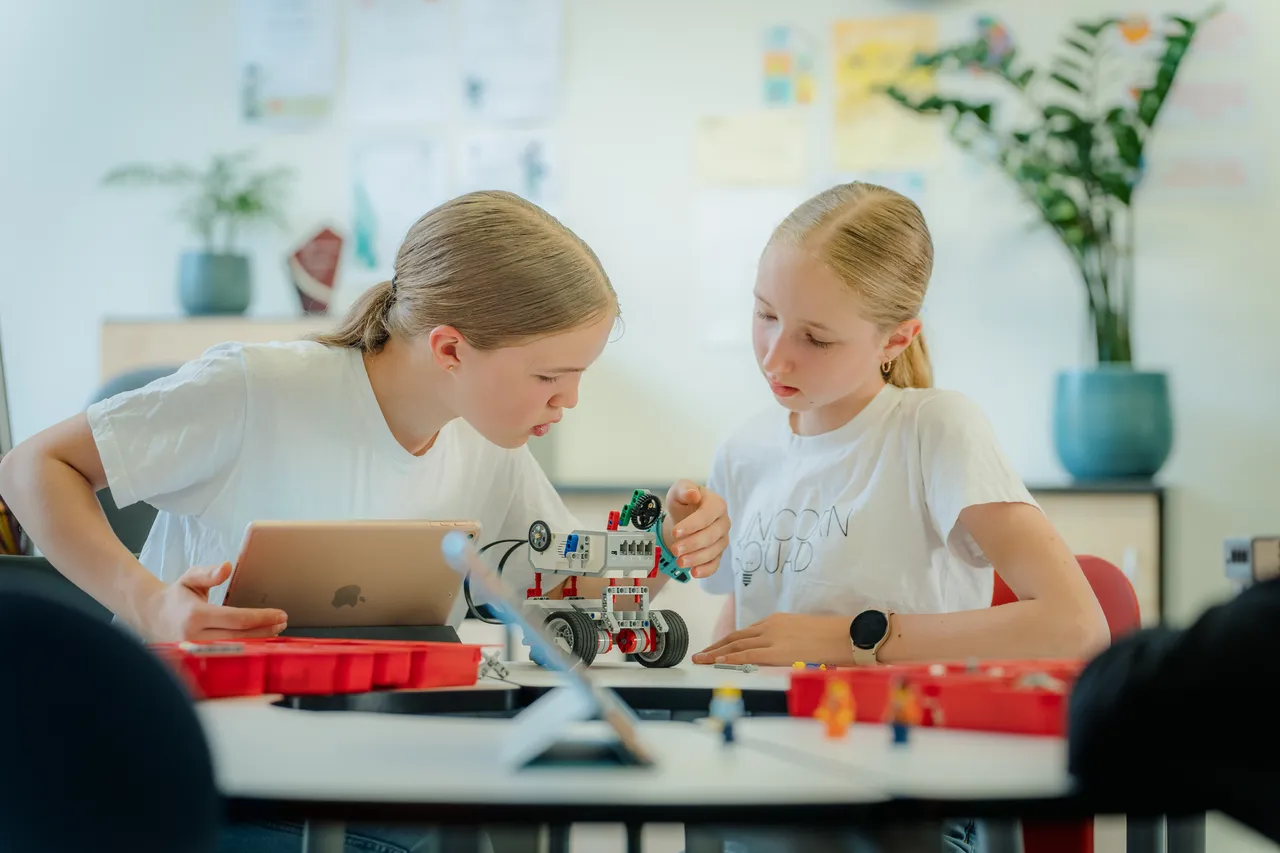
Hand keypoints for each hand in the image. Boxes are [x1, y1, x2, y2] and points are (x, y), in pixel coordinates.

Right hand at [141, 562, 287, 642]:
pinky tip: (259, 642)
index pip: (237, 619)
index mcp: (195, 615)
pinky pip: (226, 656)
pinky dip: (246, 650)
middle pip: (240, 637)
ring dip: (259, 642)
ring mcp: (196, 651)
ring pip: (235, 649)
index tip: (280, 613)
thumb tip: (227, 567)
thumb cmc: (176, 596)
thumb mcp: (190, 578)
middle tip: (283, 622)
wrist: (151, 616)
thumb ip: (209, 573)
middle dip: (266, 630)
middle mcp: (195, 637)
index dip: (262, 617)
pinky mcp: (197, 659)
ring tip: (276, 630)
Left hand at [663, 480, 729, 578]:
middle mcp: (723, 522)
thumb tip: (693, 493)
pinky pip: (716, 563)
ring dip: (696, 558)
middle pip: (711, 535)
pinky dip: (706, 570)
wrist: (684, 516)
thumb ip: (684, 488)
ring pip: (713, 551)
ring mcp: (722, 539)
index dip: (692, 525)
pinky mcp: (718, 553)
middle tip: (674, 550)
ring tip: (680, 562)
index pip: (707, 515)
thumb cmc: (684, 502)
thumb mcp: (679, 491)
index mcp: (716, 504)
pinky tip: (694, 573)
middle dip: (692, 544)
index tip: (675, 532)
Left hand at [692, 613, 854, 666]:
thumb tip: (784, 654)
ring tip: (700, 660)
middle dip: (716, 646)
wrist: (846, 636)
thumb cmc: (832, 637)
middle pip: (736, 636)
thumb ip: (789, 642)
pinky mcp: (776, 651)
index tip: (718, 648)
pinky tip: (716, 662)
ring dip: (716, 653)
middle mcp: (770, 626)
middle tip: (700, 654)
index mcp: (777, 620)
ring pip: (736, 645)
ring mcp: (772, 637)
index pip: (747, 632)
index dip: (730, 641)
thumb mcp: (805, 634)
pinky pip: (746, 655)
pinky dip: (728, 658)